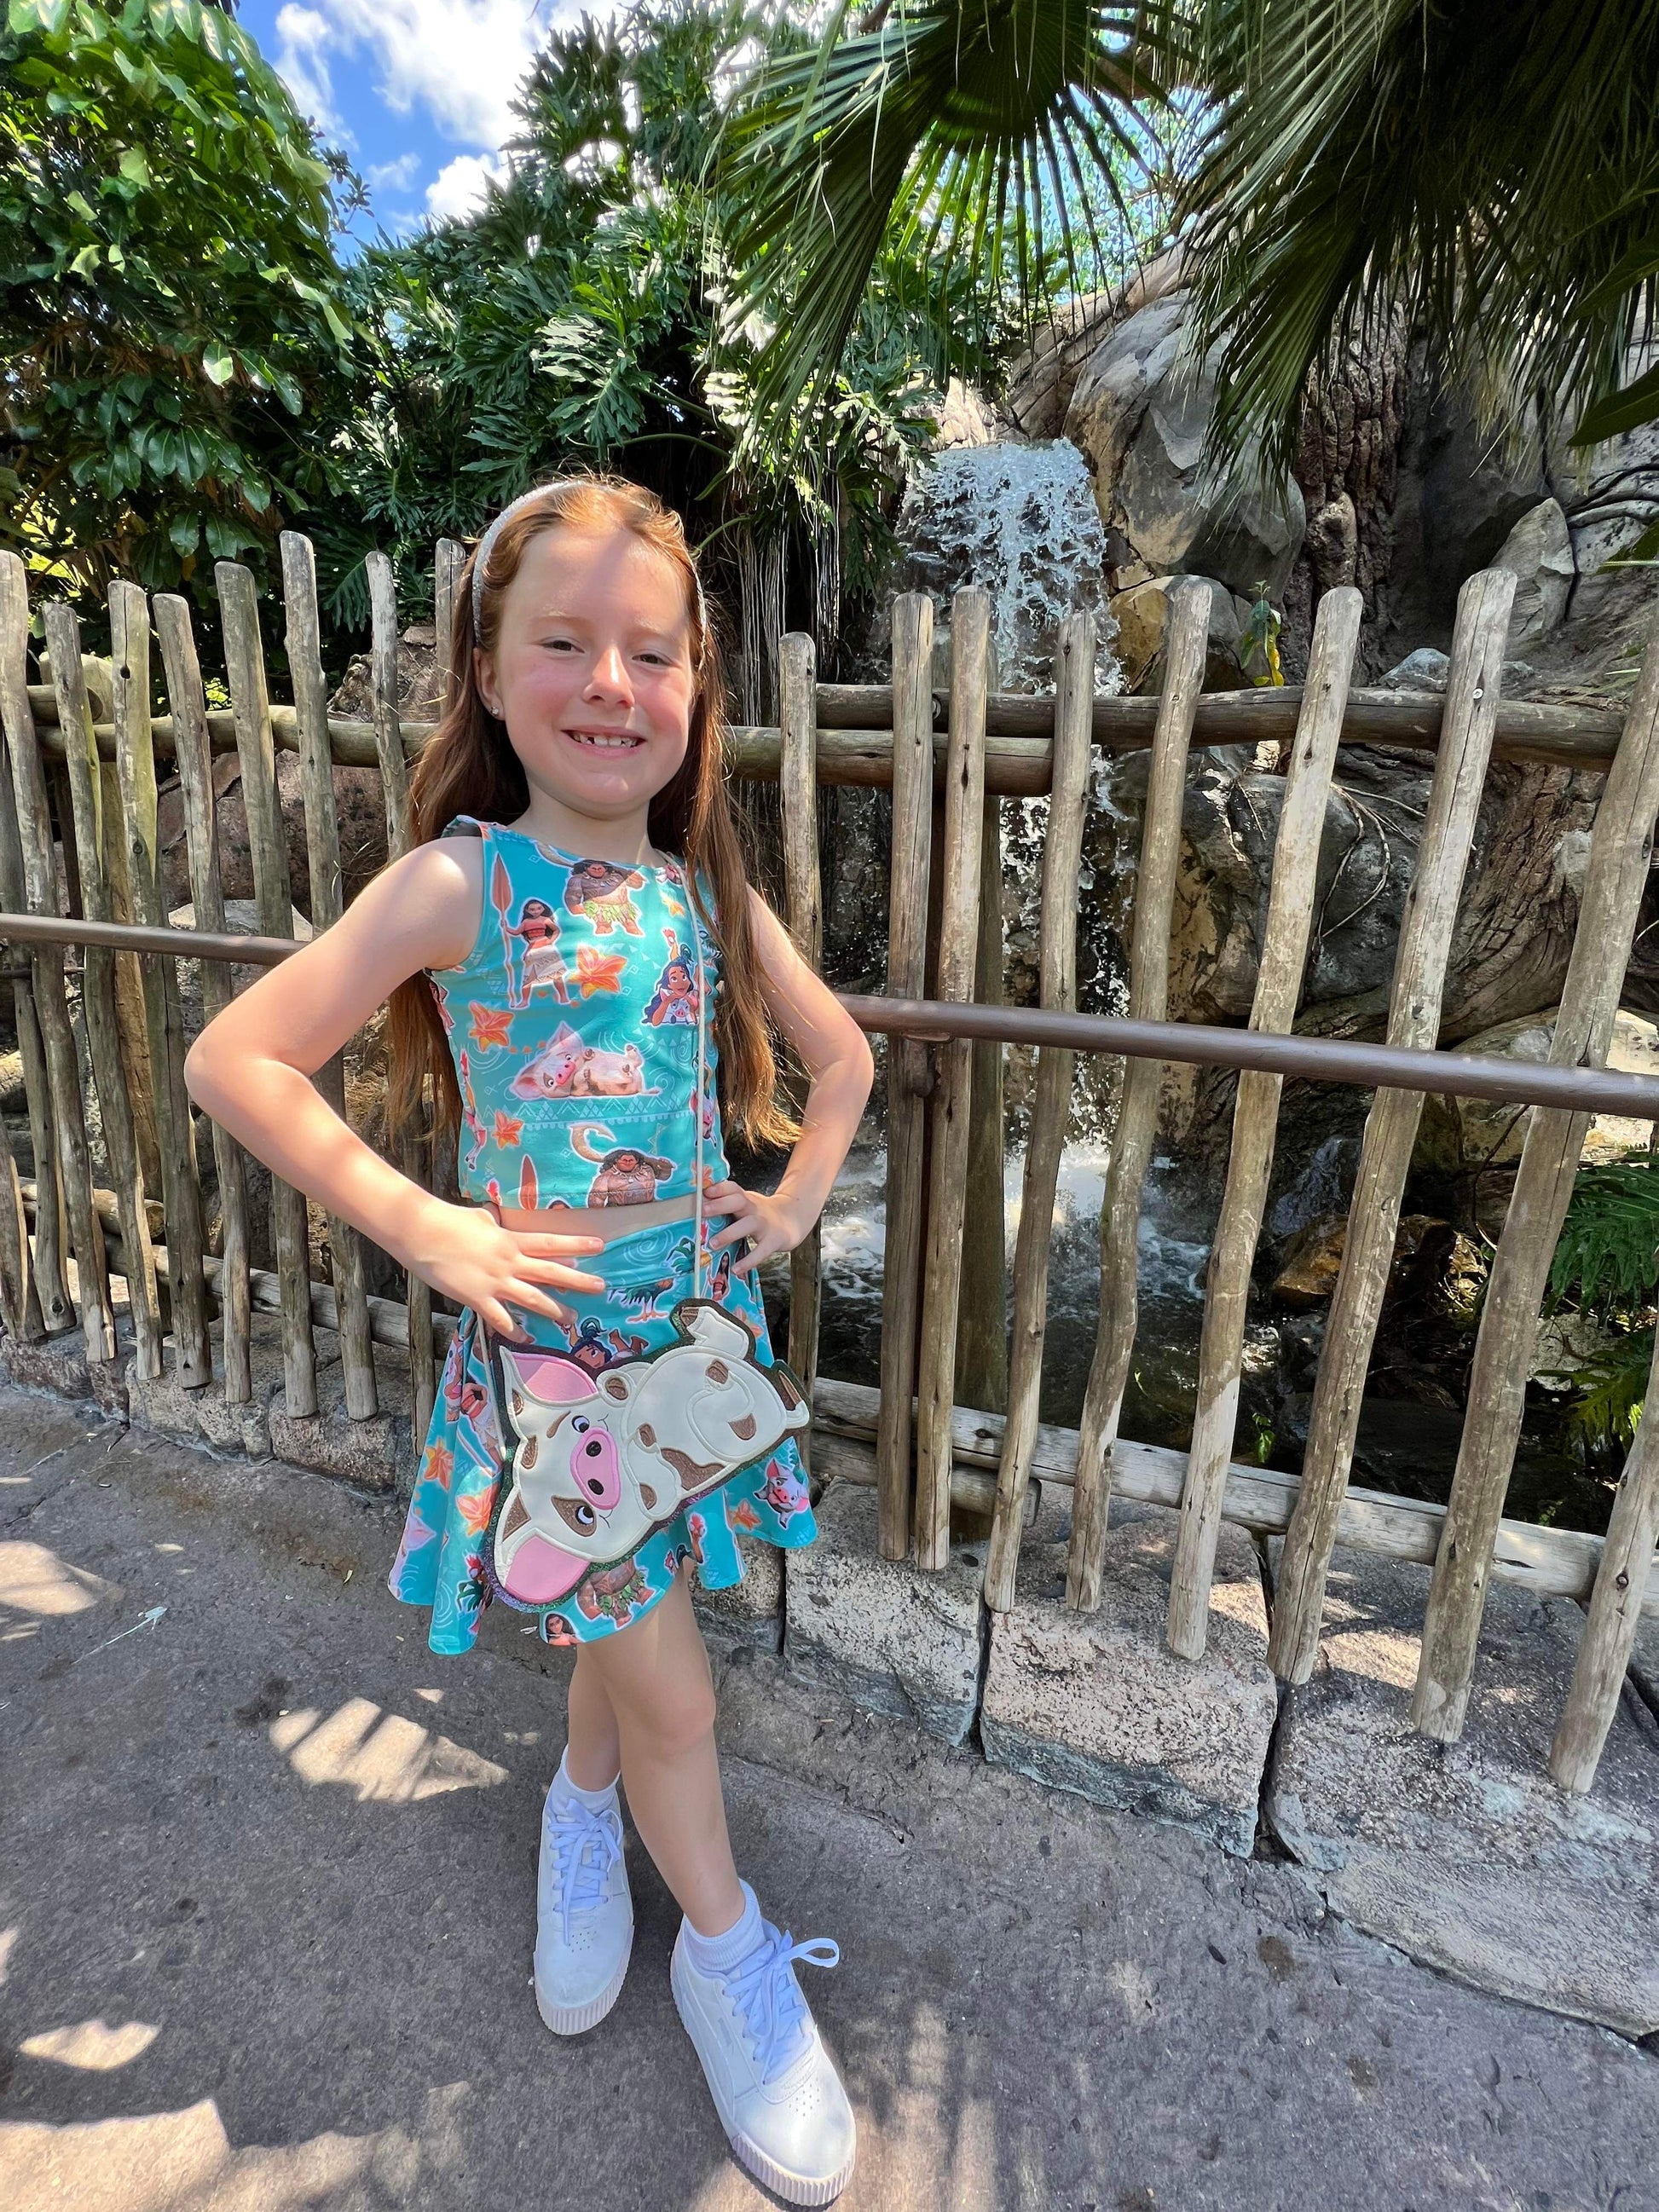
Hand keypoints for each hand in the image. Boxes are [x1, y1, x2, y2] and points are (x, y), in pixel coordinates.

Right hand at [402, 1199, 604, 1337]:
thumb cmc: (449, 1221)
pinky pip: (501, 1319)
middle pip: (551, 1272)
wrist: (422, 1232)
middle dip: (578, 1281)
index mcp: (511, 1240)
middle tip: (600, 1287)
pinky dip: (514, 1331)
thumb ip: (495, 1223)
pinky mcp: (477, 1298)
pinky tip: (526, 1339)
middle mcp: (509, 1262)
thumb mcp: (480, 1218)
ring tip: (573, 1319)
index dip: (576, 1244)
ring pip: (532, 1299)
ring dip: (554, 1310)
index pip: (550, 1242)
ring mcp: (495, 1282)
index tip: (599, 1246)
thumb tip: (498, 1218)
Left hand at [704, 1178, 813, 1276]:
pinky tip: (736, 1268)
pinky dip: (748, 1261)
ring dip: (729, 1233)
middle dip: (720, 1205)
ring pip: (748, 1224)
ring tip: (712, 1244)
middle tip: (702, 1212)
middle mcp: (754, 1208)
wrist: (791, 1221)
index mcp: (745, 1199)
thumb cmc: (759, 1215)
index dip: (719, 1188)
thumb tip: (696, 1209)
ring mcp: (765, 1224)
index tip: (704, 1192)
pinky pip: (761, 1251)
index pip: (732, 1188)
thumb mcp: (745, 1205)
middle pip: (738, 1201)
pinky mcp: (773, 1241)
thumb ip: (725, 1206)